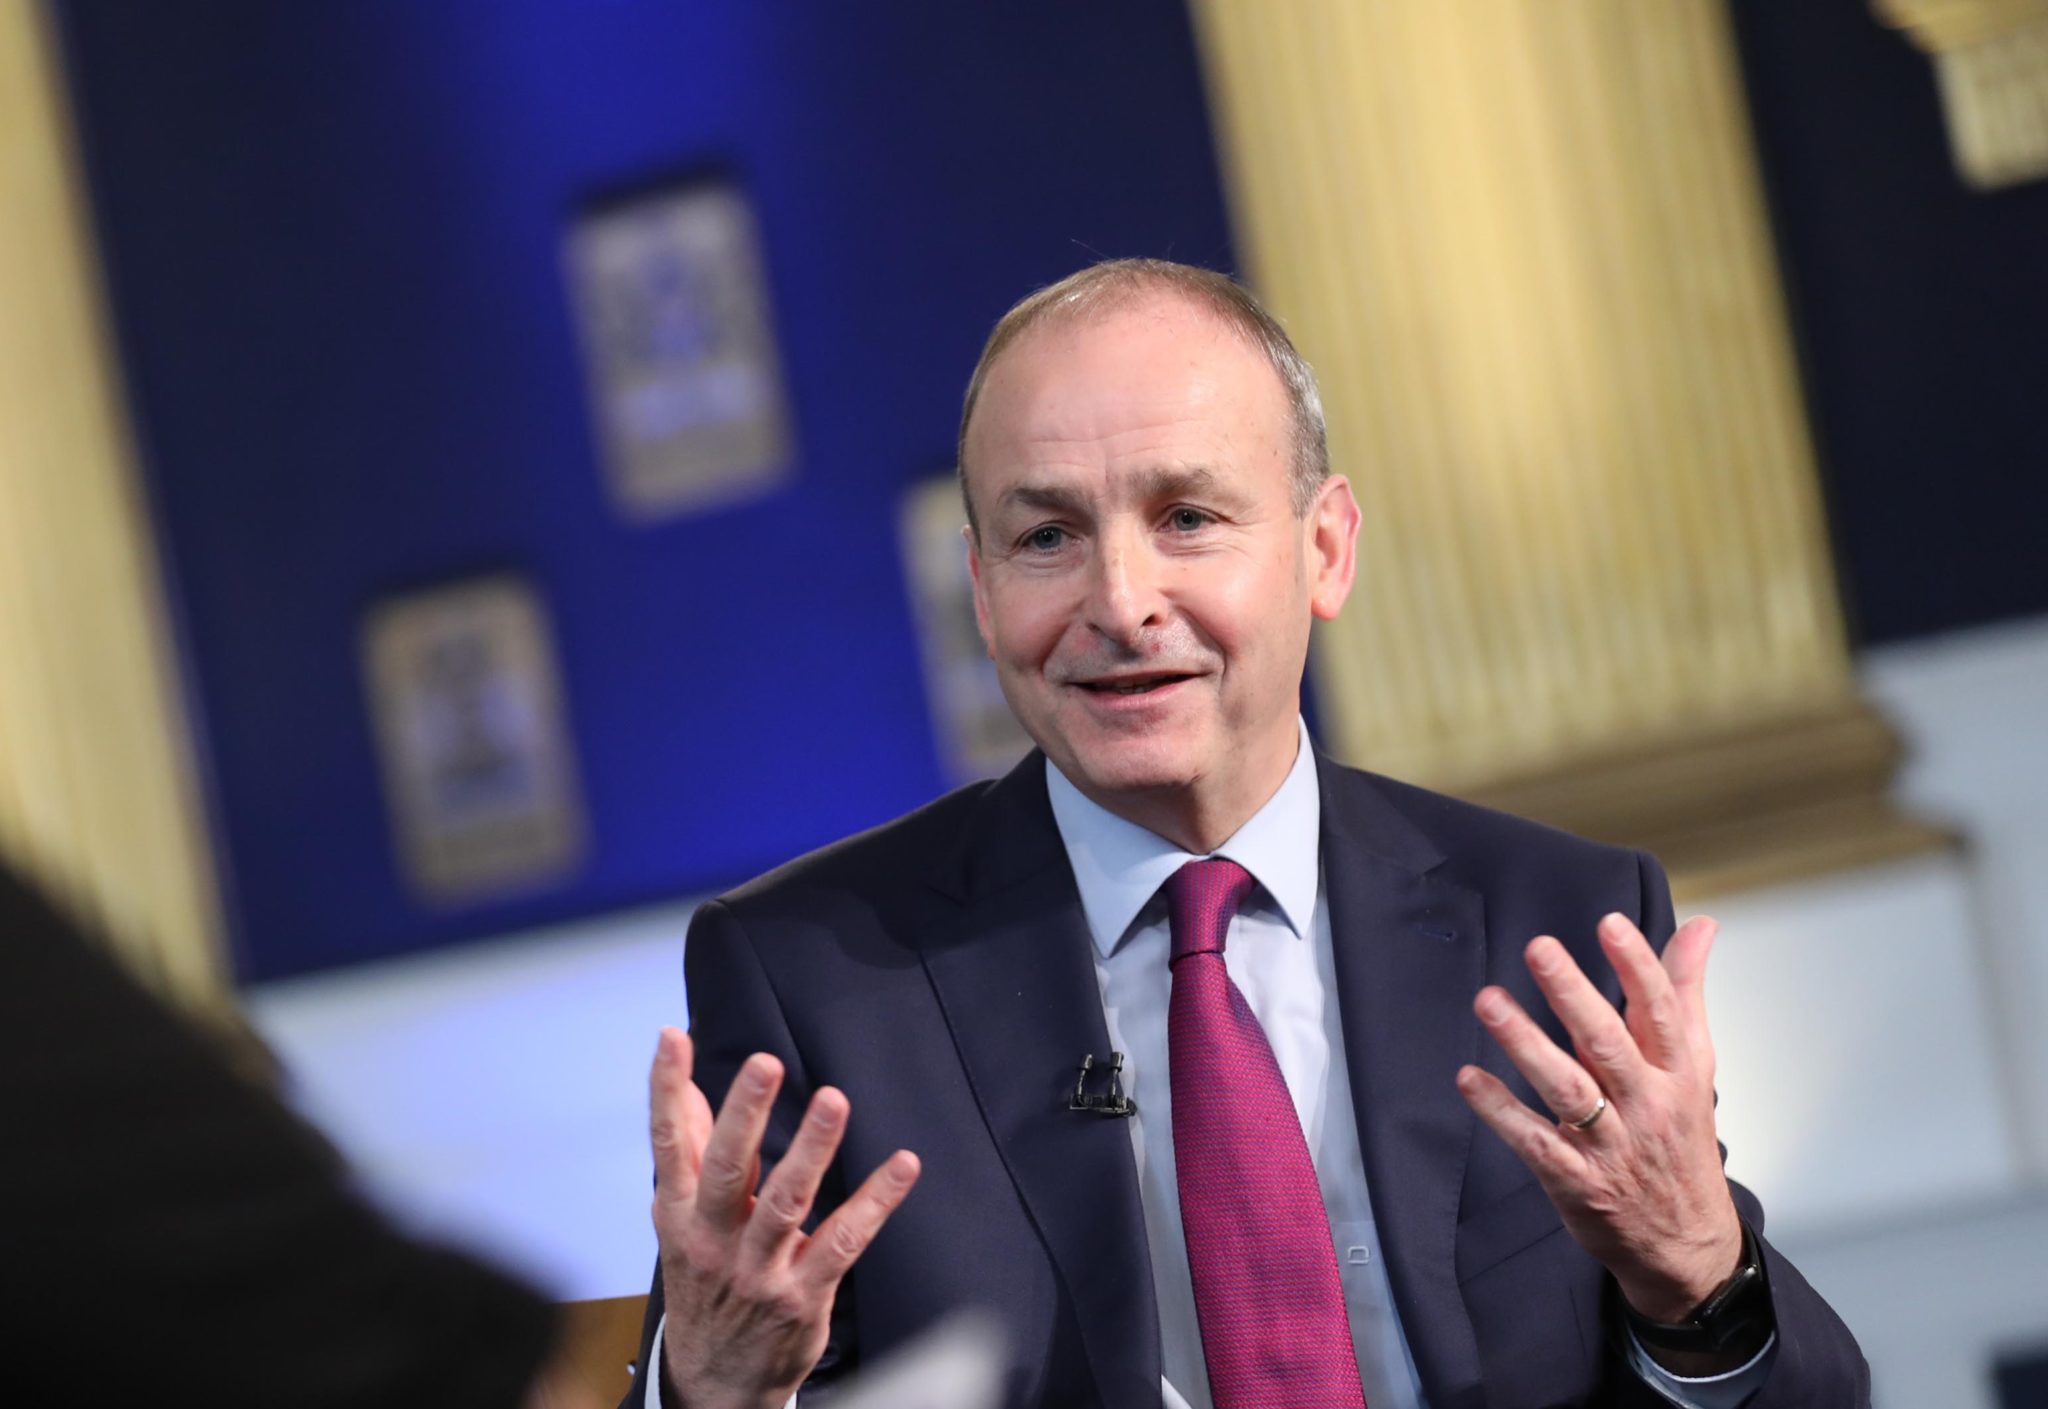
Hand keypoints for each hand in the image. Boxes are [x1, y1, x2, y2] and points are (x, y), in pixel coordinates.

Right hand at [649, 1027, 920, 1408]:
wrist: (715, 1382)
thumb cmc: (704, 1285)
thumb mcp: (680, 1224)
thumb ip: (688, 1155)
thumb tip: (685, 1088)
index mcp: (680, 1214)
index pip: (668, 1144)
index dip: (666, 1090)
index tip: (672, 1039)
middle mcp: (714, 1239)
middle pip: (727, 1169)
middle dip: (744, 1113)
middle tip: (764, 1063)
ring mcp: (760, 1269)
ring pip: (786, 1202)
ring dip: (811, 1149)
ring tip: (833, 1101)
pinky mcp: (804, 1293)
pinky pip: (845, 1240)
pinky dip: (876, 1201)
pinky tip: (902, 1165)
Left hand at [1456, 914, 1741, 1324]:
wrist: (1688, 1244)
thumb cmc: (1681, 1141)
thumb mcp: (1695, 1066)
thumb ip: (1684, 993)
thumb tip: (1700, 927)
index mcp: (1676, 1073)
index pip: (1660, 1011)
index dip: (1638, 966)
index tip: (1610, 924)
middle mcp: (1647, 1104)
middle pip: (1608, 1042)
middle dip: (1573, 994)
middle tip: (1539, 949)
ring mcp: (1610, 1145)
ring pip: (1566, 1088)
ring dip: (1525, 1043)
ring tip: (1490, 1001)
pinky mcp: (1576, 1180)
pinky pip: (1534, 1140)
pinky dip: (1500, 1110)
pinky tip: (1468, 1078)